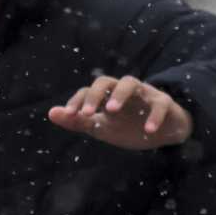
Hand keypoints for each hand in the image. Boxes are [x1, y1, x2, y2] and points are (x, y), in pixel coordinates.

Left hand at [47, 75, 192, 150]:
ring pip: (131, 83)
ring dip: (119, 95)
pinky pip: (160, 104)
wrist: (163, 133)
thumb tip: (51, 113)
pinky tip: (148, 130)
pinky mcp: (164, 102)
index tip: (70, 115)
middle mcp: (124, 90)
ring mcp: (144, 94)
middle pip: (107, 81)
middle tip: (87, 113)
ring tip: (110, 112)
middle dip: (95, 95)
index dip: (78, 100)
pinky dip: (154, 116)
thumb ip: (78, 121)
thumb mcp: (101, 127)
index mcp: (107, 95)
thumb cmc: (129, 126)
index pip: (88, 91)